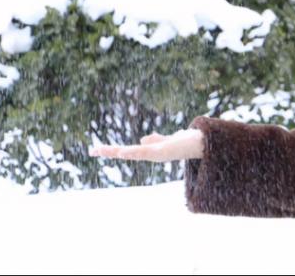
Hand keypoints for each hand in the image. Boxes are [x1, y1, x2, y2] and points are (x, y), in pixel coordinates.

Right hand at [89, 129, 204, 161]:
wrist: (202, 144)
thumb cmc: (185, 143)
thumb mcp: (167, 140)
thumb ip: (157, 140)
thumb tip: (143, 139)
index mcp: (150, 152)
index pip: (128, 151)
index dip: (113, 151)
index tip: (97, 150)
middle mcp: (151, 155)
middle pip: (127, 153)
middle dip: (110, 152)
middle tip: (92, 151)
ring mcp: (157, 154)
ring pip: (134, 153)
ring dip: (117, 152)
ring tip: (101, 150)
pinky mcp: (165, 152)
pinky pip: (146, 152)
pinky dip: (134, 152)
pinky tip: (123, 152)